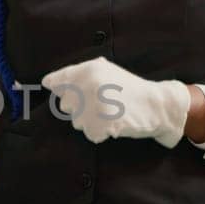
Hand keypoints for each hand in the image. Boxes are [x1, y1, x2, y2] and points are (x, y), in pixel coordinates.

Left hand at [41, 57, 189, 146]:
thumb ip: (76, 75)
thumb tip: (47, 83)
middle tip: (102, 104)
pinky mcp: (103, 123)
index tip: (76, 95)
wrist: (157, 104)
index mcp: (86, 69)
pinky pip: (90, 134)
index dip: (63, 91)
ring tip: (110, 113)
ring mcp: (95, 105)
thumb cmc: (128, 88)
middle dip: (80, 108)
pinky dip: (101, 132)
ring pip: (77, 122)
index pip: (55, 83)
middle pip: (66, 106)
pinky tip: (114, 123)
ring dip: (91, 121)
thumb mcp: (103, 71)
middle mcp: (88, 85)